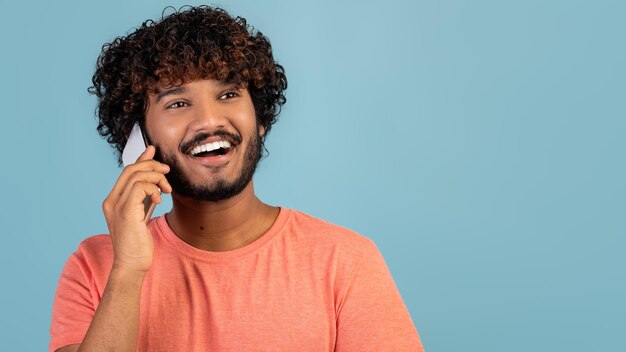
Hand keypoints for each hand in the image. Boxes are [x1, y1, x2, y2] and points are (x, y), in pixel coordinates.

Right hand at [102, 145, 171, 272]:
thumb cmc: (138, 242)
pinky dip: (153, 188)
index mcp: (113, 200)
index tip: (154, 151)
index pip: (127, 172)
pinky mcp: (126, 212)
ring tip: (166, 191)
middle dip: (152, 166)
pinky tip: (160, 200)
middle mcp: (111, 201)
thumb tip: (155, 176)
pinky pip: (139, 187)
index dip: (142, 159)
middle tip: (168, 172)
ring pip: (136, 176)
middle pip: (130, 169)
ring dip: (157, 178)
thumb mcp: (143, 212)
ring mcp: (116, 206)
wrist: (132, 264)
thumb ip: (147, 194)